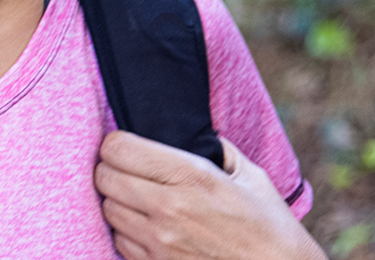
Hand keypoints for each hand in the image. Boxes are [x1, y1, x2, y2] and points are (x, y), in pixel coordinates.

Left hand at [95, 131, 325, 259]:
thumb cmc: (271, 227)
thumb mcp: (249, 175)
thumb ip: (215, 148)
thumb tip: (193, 133)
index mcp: (190, 176)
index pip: (118, 148)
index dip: (117, 143)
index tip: (128, 146)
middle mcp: (169, 208)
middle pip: (104, 177)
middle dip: (111, 169)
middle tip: (128, 170)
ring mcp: (161, 241)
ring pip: (107, 209)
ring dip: (117, 200)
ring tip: (137, 198)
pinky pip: (119, 241)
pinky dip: (126, 231)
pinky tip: (146, 226)